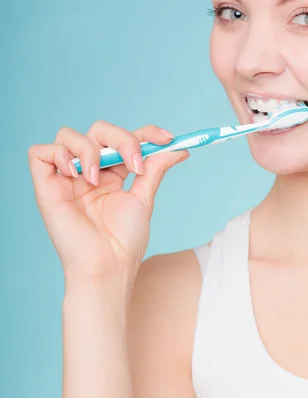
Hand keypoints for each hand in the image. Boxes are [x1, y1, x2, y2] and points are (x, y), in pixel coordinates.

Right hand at [28, 121, 188, 287]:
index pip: (123, 139)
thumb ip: (155, 168)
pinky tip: (75, 175)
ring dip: (90, 149)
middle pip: (98, 130)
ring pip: (68, 135)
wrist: (108, 267)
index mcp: (110, 175)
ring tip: (97, 180)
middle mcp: (87, 172)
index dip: (145, 132)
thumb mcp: (144, 199)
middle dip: (121, 139)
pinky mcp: (46, 187)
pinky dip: (58, 154)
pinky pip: (40, 152)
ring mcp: (66, 178)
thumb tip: (178, 148)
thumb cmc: (124, 242)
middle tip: (134, 164)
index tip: (167, 138)